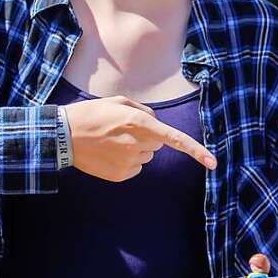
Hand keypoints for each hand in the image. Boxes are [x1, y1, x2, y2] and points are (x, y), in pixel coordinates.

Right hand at [65, 96, 216, 181]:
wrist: (63, 136)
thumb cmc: (92, 115)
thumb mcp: (118, 102)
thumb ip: (143, 110)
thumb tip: (155, 122)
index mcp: (139, 124)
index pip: (175, 139)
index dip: (196, 151)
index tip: (213, 163)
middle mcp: (138, 145)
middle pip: (158, 144)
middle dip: (147, 137)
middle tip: (122, 130)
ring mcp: (129, 162)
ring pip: (146, 156)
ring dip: (136, 148)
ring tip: (111, 141)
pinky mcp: (121, 175)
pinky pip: (135, 168)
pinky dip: (127, 162)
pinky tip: (109, 154)